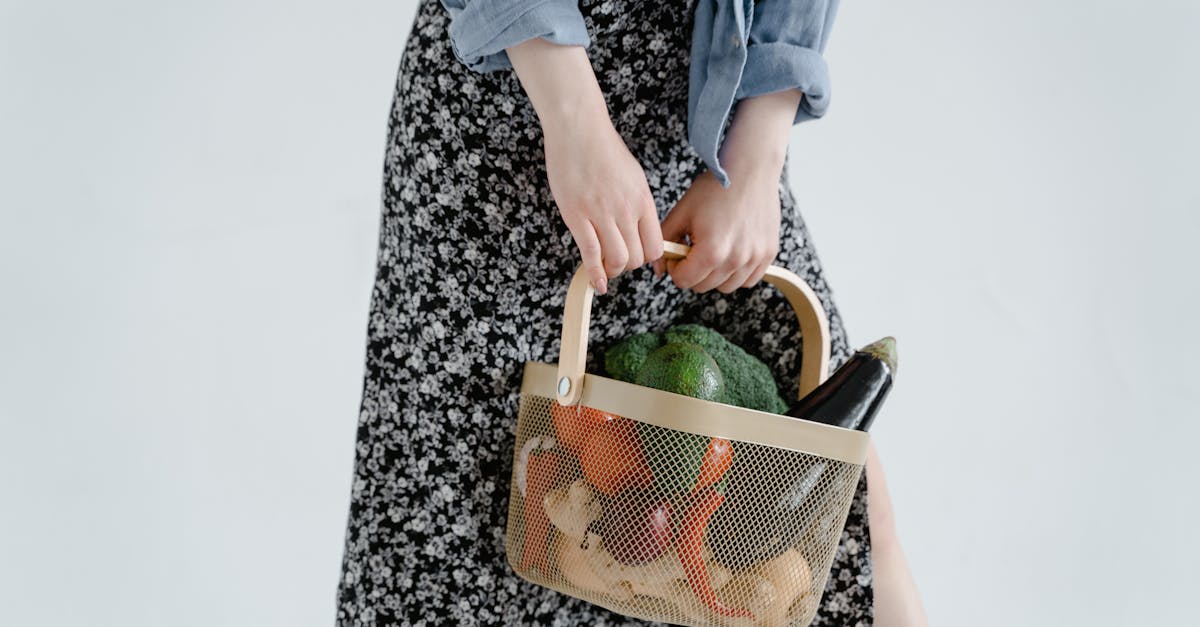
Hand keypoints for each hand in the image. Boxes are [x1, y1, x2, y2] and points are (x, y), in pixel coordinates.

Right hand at [508, 39, 662, 293]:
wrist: (578, 128)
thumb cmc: (603, 149)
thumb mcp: (633, 176)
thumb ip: (638, 204)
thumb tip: (639, 228)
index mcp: (642, 200)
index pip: (656, 245)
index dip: (649, 259)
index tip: (639, 258)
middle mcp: (626, 210)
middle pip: (638, 257)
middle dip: (630, 266)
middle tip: (619, 262)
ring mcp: (601, 214)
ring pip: (618, 260)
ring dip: (613, 270)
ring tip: (607, 267)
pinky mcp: (577, 216)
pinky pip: (591, 254)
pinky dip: (595, 274)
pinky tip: (596, 283)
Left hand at [652, 90, 802, 292]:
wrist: (750, 169)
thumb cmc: (715, 187)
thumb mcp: (682, 212)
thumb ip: (665, 241)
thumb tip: (659, 269)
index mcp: (711, 251)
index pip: (683, 281)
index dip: (675, 267)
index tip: (679, 252)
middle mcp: (735, 260)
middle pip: (703, 286)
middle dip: (693, 271)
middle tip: (695, 247)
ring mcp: (755, 258)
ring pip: (725, 287)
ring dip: (715, 274)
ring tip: (714, 248)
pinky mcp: (768, 254)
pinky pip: (747, 280)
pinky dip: (737, 272)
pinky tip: (731, 252)